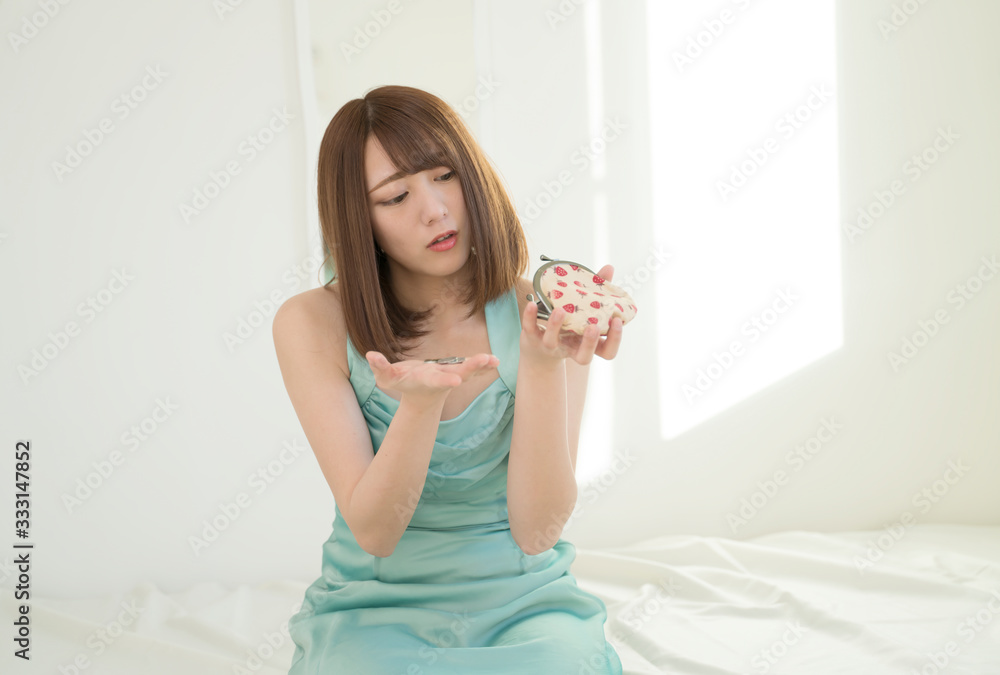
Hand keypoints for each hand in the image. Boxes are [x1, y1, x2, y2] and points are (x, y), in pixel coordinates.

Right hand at [365, 351, 499, 402]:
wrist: (419, 395)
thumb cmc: (401, 383)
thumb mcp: (386, 378)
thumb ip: (379, 367)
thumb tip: (370, 355)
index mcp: (426, 380)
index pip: (437, 379)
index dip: (446, 380)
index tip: (457, 381)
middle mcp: (441, 378)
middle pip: (459, 372)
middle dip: (471, 368)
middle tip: (485, 360)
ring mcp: (451, 375)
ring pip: (469, 370)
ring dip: (481, 366)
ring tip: (494, 360)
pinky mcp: (457, 371)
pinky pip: (473, 368)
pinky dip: (483, 365)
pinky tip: (495, 360)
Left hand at [520, 263, 624, 367]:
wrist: (538, 347)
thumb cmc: (568, 326)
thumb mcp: (584, 312)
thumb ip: (598, 291)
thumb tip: (609, 268)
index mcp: (587, 344)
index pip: (607, 351)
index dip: (615, 340)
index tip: (617, 320)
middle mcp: (571, 349)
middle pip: (584, 358)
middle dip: (589, 343)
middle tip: (593, 327)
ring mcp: (551, 345)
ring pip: (552, 343)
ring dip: (556, 326)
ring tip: (561, 310)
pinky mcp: (532, 338)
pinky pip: (530, 329)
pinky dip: (530, 317)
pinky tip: (532, 304)